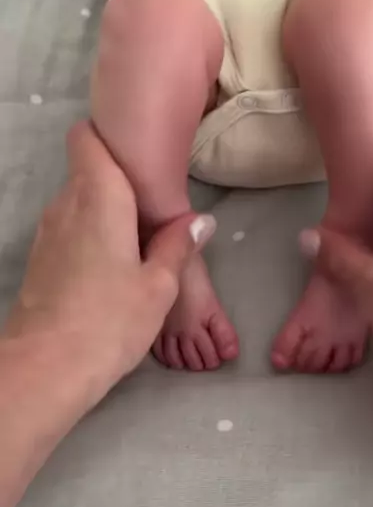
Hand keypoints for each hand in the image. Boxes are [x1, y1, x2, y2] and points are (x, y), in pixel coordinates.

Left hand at [5, 122, 215, 398]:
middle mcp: (66, 204)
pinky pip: (68, 230)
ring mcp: (47, 232)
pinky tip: (109, 272)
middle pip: (87, 170)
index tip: (138, 160)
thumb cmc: (109, 320)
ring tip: (136, 248)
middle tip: (153, 215)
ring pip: (77, 202)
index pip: (86, 137)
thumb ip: (179, 246)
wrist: (44, 369)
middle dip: (118, 183)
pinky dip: (89, 237)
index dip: (108, 138)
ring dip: (105, 213)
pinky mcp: (39, 258)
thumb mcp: (159, 286)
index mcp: (99, 196)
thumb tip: (200, 220)